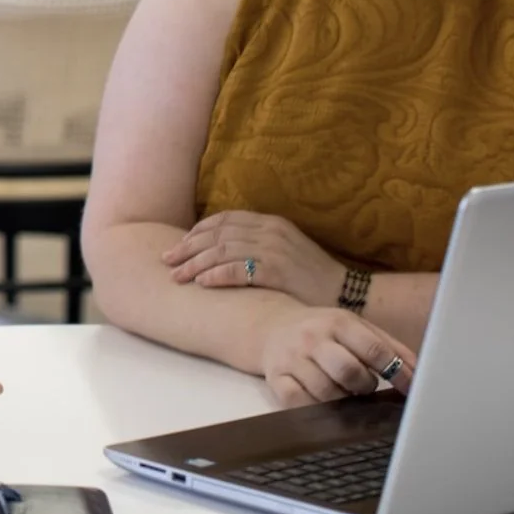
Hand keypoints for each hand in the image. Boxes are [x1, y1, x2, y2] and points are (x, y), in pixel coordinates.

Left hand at [164, 211, 347, 307]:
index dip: (197, 231)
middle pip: (217, 234)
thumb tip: (221, 249)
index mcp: (270, 222)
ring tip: (177, 276)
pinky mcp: (278, 271)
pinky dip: (216, 275)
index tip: (179, 244)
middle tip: (166, 260)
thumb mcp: (284, 250)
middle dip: (188, 248)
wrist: (347, 293)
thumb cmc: (311, 277)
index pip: (224, 219)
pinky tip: (202, 284)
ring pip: (222, 251)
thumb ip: (257, 243)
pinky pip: (238, 270)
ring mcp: (274, 249)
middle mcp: (270, 231)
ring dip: (195, 264)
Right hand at [258, 306, 416, 406]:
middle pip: (348, 371)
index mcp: (338, 322)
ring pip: (325, 391)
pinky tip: (323, 405)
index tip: (410, 388)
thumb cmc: (324, 331)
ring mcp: (291, 358)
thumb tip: (420, 374)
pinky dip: (315, 410)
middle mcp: (312, 338)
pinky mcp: (275, 378)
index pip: (373, 349)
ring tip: (343, 393)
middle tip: (364, 387)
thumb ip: (389, 347)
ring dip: (342, 400)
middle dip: (364, 386)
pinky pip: (296, 402)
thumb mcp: (356, 327)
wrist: (271, 326)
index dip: (397, 373)